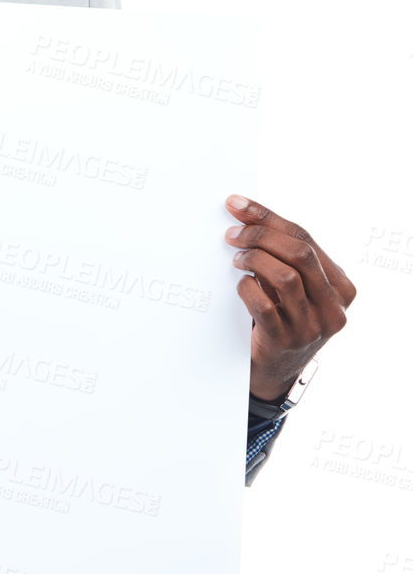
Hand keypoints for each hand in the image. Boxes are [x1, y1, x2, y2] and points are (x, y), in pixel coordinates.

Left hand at [224, 195, 355, 402]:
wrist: (276, 369)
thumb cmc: (284, 317)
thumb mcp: (297, 288)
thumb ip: (284, 256)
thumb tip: (245, 213)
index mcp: (341, 286)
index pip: (306, 239)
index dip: (268, 218)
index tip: (237, 205)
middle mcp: (333, 307)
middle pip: (299, 253)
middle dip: (260, 236)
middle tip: (232, 235)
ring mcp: (312, 327)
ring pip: (285, 277)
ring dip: (254, 260)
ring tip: (237, 260)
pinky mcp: (286, 342)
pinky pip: (263, 305)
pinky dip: (247, 289)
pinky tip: (241, 285)